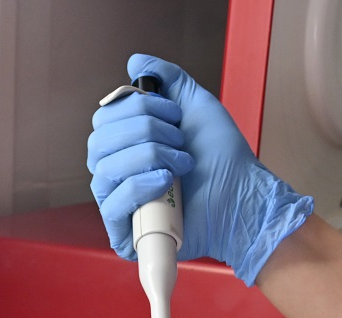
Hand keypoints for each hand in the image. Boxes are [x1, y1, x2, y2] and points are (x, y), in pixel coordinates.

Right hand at [87, 54, 313, 285]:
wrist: (243, 198)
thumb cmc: (224, 158)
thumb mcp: (195, 105)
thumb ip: (166, 79)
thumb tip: (135, 60)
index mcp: (128, 145)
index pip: (104, 120)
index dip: (135, 108)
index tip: (174, 114)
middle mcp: (119, 174)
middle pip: (98, 142)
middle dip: (143, 131)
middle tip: (180, 139)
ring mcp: (122, 205)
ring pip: (104, 170)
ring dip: (148, 156)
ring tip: (182, 163)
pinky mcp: (127, 234)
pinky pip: (111, 205)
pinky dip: (138, 186)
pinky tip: (165, 181)